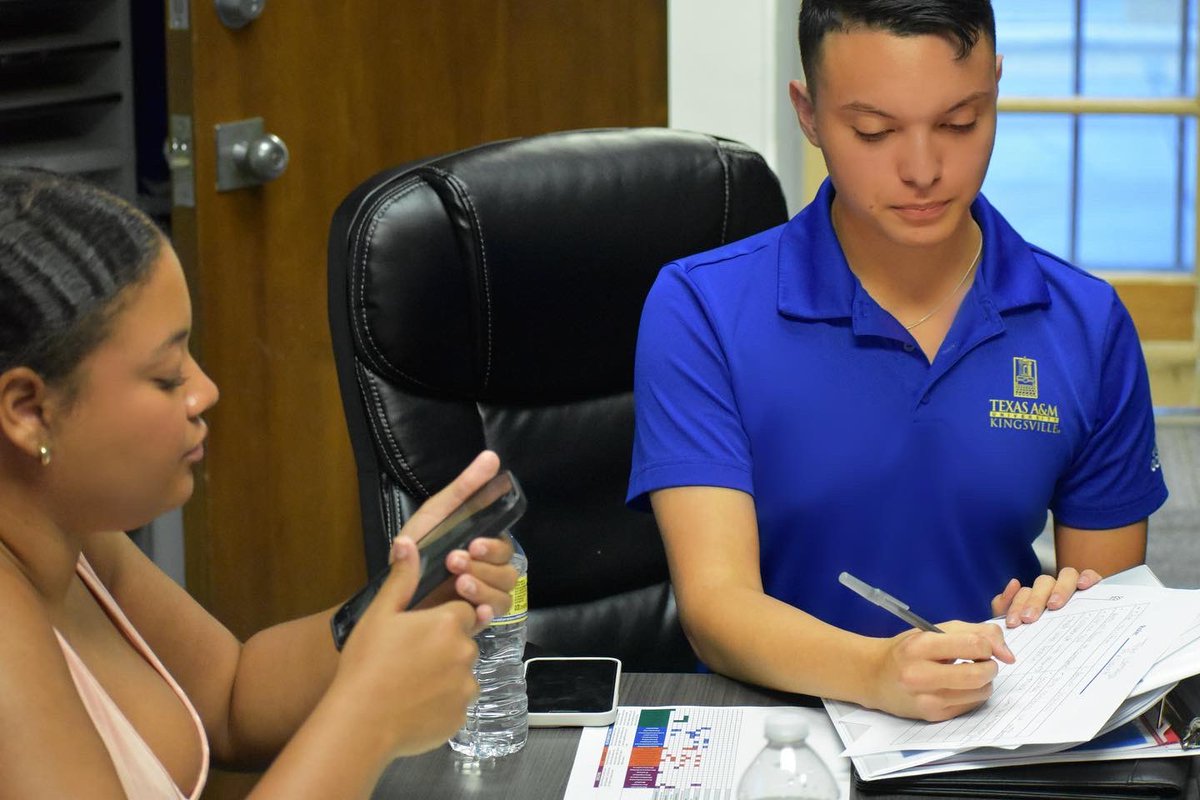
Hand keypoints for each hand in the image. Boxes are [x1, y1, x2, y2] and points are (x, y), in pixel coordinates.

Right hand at [334, 536, 479, 756]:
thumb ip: (401, 579)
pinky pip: (456, 704)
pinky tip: (413, 706)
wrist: (361, 723)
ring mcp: (465, 687)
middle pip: (463, 643)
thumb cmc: (366, 664)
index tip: (419, 631)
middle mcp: (465, 652)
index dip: (442, 619)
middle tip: (409, 660)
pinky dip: (441, 704)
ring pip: (461, 675)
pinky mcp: (461, 716)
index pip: (463, 610)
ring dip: (445, 676)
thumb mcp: (379, 615)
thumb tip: (408, 542)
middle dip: (444, 648)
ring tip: (409, 685)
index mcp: (448, 623)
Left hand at [402, 451, 517, 625]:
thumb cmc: (415, 547)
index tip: (473, 544)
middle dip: (483, 568)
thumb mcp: (437, 513)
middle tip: (454, 564)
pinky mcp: (472, 619)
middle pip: (508, 572)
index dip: (493, 547)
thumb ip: (466, 487)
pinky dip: (487, 613)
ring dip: (484, 589)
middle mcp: (487, 572)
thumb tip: (492, 456)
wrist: (388, 588)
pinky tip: (473, 612)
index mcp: (482, 547)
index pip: (505, 547)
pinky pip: (494, 617)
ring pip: (505, 595)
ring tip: (457, 586)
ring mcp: (482, 597)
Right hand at [870, 620, 1015, 721]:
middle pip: (979, 674)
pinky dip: (973, 695)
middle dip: (990, 667)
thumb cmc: (906, 650)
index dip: (989, 645)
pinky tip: (958, 687)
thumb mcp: (932, 630)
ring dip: (984, 682)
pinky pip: (971, 706)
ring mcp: (927, 698)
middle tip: (983, 662)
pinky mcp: (933, 715)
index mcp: (920, 646)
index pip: (974, 645)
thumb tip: (1007, 654)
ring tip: (970, 674)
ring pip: (980, 693)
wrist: (874, 676)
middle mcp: (921, 674)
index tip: (984, 647)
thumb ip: (973, 631)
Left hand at [991, 568, 1100, 627]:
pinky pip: (1091, 575)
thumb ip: (1005, 607)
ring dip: (1059, 589)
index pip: (1024, 593)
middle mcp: (1055, 588)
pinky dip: (1087, 576)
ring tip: (1054, 605)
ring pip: (1066, 575)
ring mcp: (1074, 586)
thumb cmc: (1046, 637)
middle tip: (1029, 618)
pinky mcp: (1094, 587)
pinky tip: (1082, 586)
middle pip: (1044, 583)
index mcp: (1036, 596)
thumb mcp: (1024, 627)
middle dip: (1034, 600)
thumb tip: (1013, 583)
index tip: (1013, 623)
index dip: (1016, 607)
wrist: (1084, 653)